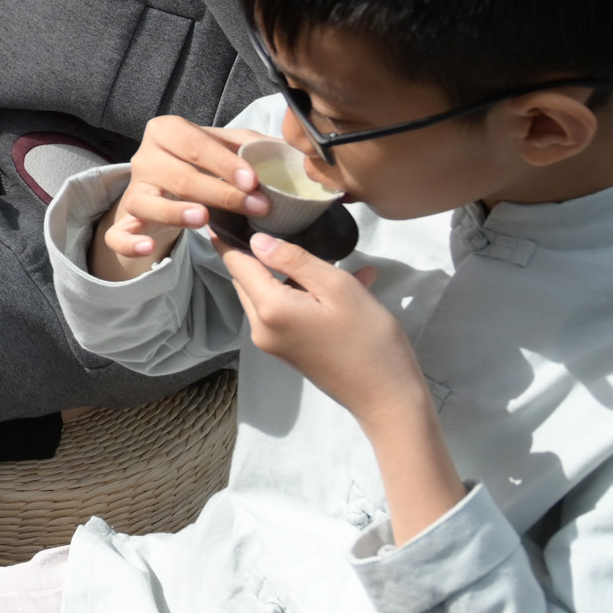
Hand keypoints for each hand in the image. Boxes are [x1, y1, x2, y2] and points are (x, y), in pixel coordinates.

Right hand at [94, 114, 272, 278]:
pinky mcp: (124, 221)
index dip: (224, 163)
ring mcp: (133, 190)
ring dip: (176, 213)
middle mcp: (144, 157)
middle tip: (257, 207)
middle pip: (180, 177)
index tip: (253, 181)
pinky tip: (149, 247)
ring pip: (149, 203)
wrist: (166, 187)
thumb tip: (286, 153)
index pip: (194, 144)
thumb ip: (251, 146)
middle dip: (222, 193)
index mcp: (166, 131)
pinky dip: (131, 242)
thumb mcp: (225, 147)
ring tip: (204, 218)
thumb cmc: (202, 164)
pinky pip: (119, 235)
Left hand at [219, 236, 423, 426]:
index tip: (224, 214)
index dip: (229, 238)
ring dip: (291, 275)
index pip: (236, 263)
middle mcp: (260, 327)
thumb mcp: (337, 287)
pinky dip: (305, 295)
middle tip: (282, 227)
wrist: (387, 398)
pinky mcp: (287, 350)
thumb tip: (256, 241)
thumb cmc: (368, 339)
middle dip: (262, 254)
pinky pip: (285, 311)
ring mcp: (272, 342)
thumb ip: (294, 260)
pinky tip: (349, 283)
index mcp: (269, 308)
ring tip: (329, 259)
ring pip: (268, 294)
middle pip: (248, 279)